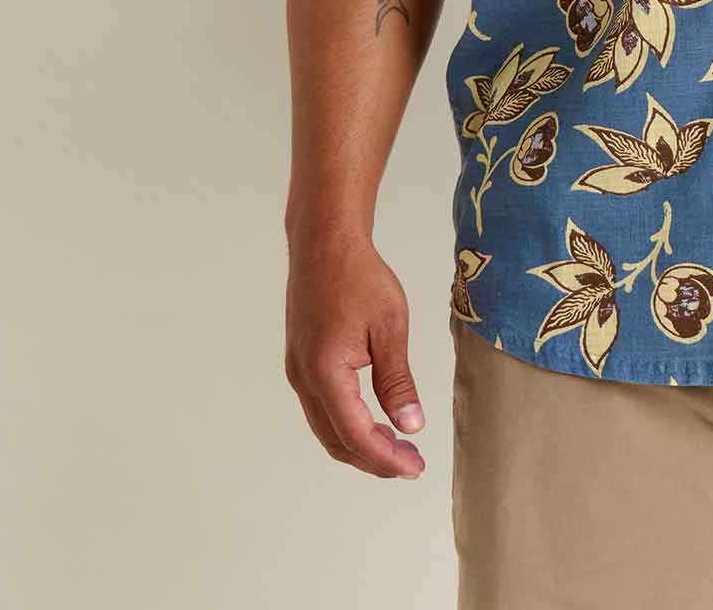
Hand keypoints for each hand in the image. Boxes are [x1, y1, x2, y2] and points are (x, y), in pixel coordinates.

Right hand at [285, 232, 427, 477]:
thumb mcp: (389, 327)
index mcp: (325, 372)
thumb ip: (397, 381)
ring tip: (396, 447)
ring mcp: (297, 372)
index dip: (386, 458)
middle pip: (336, 440)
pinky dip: (346, 424)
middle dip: (373, 459)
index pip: (356, 434)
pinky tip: (371, 420)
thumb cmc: (358, 277)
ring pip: (325, 427)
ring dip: (359, 444)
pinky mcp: (300, 362)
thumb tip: (410, 425)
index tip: (415, 468)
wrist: (324, 243)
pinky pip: (321, 408)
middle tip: (410, 464)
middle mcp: (303, 379)